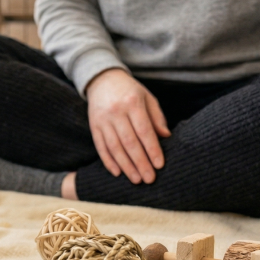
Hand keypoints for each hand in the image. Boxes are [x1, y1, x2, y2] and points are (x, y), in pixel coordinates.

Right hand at [85, 68, 170, 183]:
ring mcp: (102, 120)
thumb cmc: (130, 91)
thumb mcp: (147, 98)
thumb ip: (157, 117)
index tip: (159, 165)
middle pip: (129, 142)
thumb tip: (166, 137)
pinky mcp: (93, 126)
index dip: (152, 149)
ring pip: (114, 147)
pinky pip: (100, 147)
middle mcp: (116, 112)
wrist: (102, 80)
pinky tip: (117, 173)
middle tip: (149, 178)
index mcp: (132, 103)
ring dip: (126, 166)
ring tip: (136, 179)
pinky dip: (108, 161)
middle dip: (140, 162)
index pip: (144, 130)